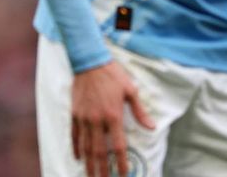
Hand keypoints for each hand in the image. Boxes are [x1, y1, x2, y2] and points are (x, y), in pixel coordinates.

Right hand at [71, 61, 154, 176]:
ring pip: (86, 146)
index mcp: (113, 116)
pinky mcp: (74, 113)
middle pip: (99, 151)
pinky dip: (76, 148)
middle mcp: (97, 120)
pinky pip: (74, 134)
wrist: (88, 61)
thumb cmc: (112, 75)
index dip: (121, 163)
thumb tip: (152, 127)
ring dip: (89, 163)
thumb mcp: (130, 90)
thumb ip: (140, 111)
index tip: (123, 174)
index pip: (118, 146)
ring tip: (91, 176)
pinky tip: (78, 157)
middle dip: (102, 170)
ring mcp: (84, 117)